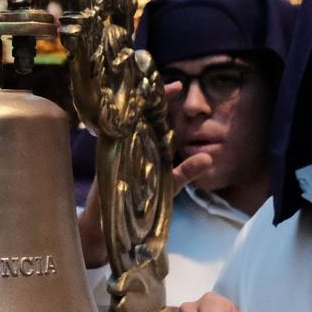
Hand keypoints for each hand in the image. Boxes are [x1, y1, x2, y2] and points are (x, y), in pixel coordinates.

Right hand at [77, 84, 215, 268]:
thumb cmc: (136, 205)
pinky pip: (105, 140)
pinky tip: (116, 117)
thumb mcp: (168, 186)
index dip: (164, 100)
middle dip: (149, 98)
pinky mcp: (102, 160)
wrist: (108, 226)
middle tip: (168, 84)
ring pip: (122, 123)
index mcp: (145, 145)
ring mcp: (114, 150)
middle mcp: (129, 143)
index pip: (155, 118)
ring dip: (131, 109)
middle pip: (138, 114)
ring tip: (142, 92)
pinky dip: (110, 129)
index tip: (179, 85)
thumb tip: (210, 157)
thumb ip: (186, 172)